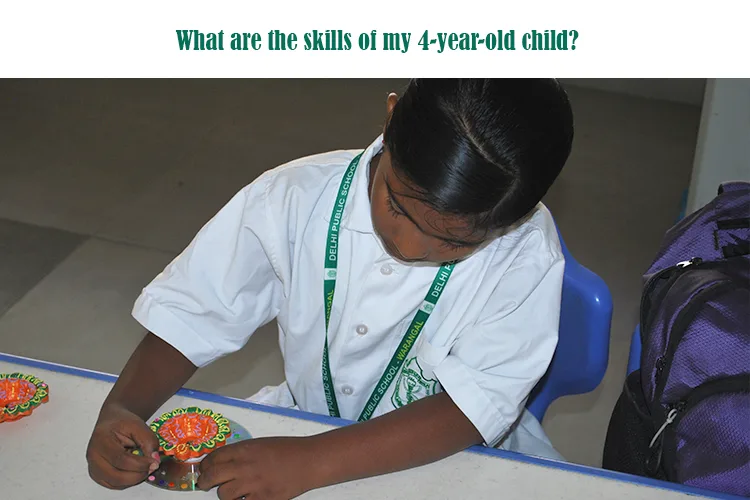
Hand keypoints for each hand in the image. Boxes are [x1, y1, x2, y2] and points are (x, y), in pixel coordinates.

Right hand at [86, 404, 160, 488]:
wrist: (111, 421)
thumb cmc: (121, 422)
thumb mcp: (138, 425)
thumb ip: (148, 440)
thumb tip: (154, 459)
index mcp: (101, 440)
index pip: (121, 459)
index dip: (140, 464)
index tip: (154, 462)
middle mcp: (94, 456)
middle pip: (116, 476)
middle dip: (138, 475)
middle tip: (151, 467)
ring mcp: (93, 467)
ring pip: (115, 483)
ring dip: (133, 479)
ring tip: (144, 467)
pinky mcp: (97, 474)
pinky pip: (113, 484)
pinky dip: (127, 481)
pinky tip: (135, 471)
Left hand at [198, 436, 320, 499]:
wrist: (308, 461)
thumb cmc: (287, 450)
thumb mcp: (260, 444)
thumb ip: (241, 453)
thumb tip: (222, 463)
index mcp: (244, 450)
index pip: (213, 458)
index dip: (205, 465)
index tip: (203, 469)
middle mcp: (245, 466)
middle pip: (212, 477)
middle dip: (204, 482)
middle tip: (204, 484)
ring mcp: (253, 484)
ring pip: (224, 495)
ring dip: (225, 494)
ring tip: (232, 493)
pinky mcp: (263, 499)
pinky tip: (246, 498)